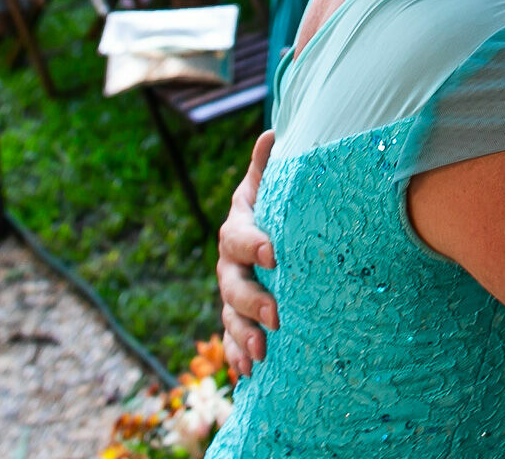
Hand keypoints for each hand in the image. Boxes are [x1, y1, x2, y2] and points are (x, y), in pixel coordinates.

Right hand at [220, 130, 279, 378]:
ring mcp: (231, 294)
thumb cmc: (275, 208)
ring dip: (243, 335)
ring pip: (229, 316)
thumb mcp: (272, 188)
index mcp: (238, 229)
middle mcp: (229, 264)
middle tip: (276, 314)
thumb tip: (271, 131)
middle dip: (252, 300)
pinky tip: (247, 374)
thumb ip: (269, 166)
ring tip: (262, 352)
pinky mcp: (238, 319)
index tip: (273, 253)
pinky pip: (232, 340)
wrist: (267, 240)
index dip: (253, 244)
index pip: (239, 236)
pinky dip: (237, 356)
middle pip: (232, 283)